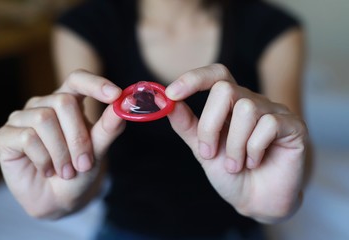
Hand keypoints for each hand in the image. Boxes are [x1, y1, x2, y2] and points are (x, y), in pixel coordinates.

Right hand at [0, 70, 124, 218]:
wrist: (58, 199)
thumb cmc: (79, 170)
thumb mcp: (98, 150)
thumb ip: (109, 128)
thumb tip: (123, 106)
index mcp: (68, 101)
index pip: (78, 78)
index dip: (96, 84)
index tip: (116, 95)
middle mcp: (44, 104)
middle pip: (63, 102)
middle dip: (79, 137)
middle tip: (84, 164)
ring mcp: (22, 118)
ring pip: (44, 119)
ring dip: (61, 152)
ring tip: (66, 171)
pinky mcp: (5, 135)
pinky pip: (27, 138)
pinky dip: (44, 159)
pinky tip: (47, 170)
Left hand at [166, 64, 307, 222]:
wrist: (258, 201)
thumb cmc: (232, 174)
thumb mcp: (203, 149)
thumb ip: (186, 125)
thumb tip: (164, 102)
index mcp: (230, 105)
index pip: (216, 75)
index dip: (194, 78)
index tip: (171, 94)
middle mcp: (252, 102)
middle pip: (225, 89)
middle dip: (210, 125)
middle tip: (209, 153)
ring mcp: (274, 112)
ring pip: (247, 109)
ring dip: (235, 145)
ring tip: (236, 165)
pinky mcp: (293, 126)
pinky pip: (269, 125)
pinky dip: (255, 149)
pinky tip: (255, 162)